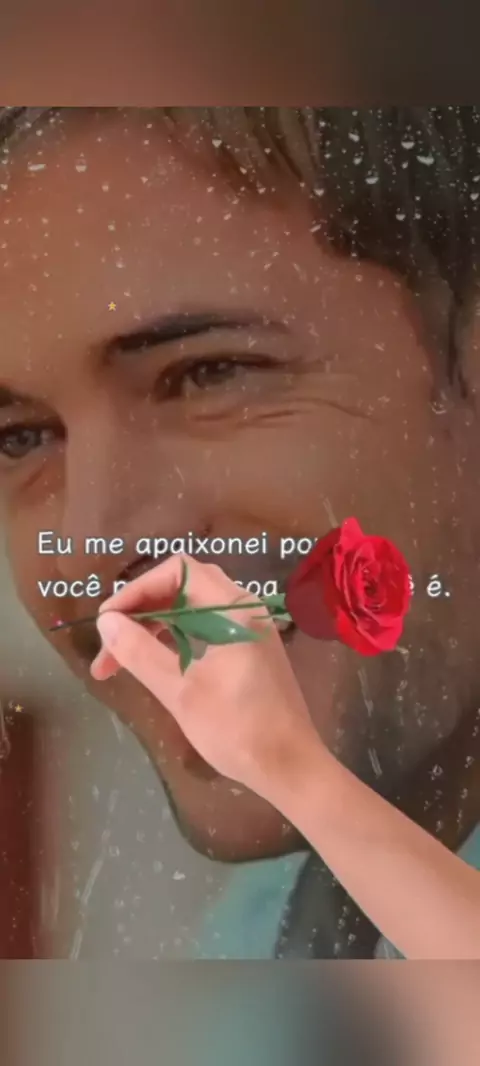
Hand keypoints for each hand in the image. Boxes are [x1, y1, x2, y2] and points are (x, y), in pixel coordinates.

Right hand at [91, 554, 324, 805]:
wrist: (289, 766)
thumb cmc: (237, 729)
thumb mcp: (180, 691)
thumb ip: (140, 652)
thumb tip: (106, 621)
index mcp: (233, 609)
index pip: (177, 572)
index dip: (137, 590)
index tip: (108, 621)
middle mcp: (243, 609)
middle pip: (183, 587)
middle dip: (141, 611)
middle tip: (109, 646)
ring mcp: (248, 629)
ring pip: (190, 611)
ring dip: (154, 629)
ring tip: (118, 663)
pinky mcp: (248, 650)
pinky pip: (204, 629)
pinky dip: (175, 640)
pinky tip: (152, 665)